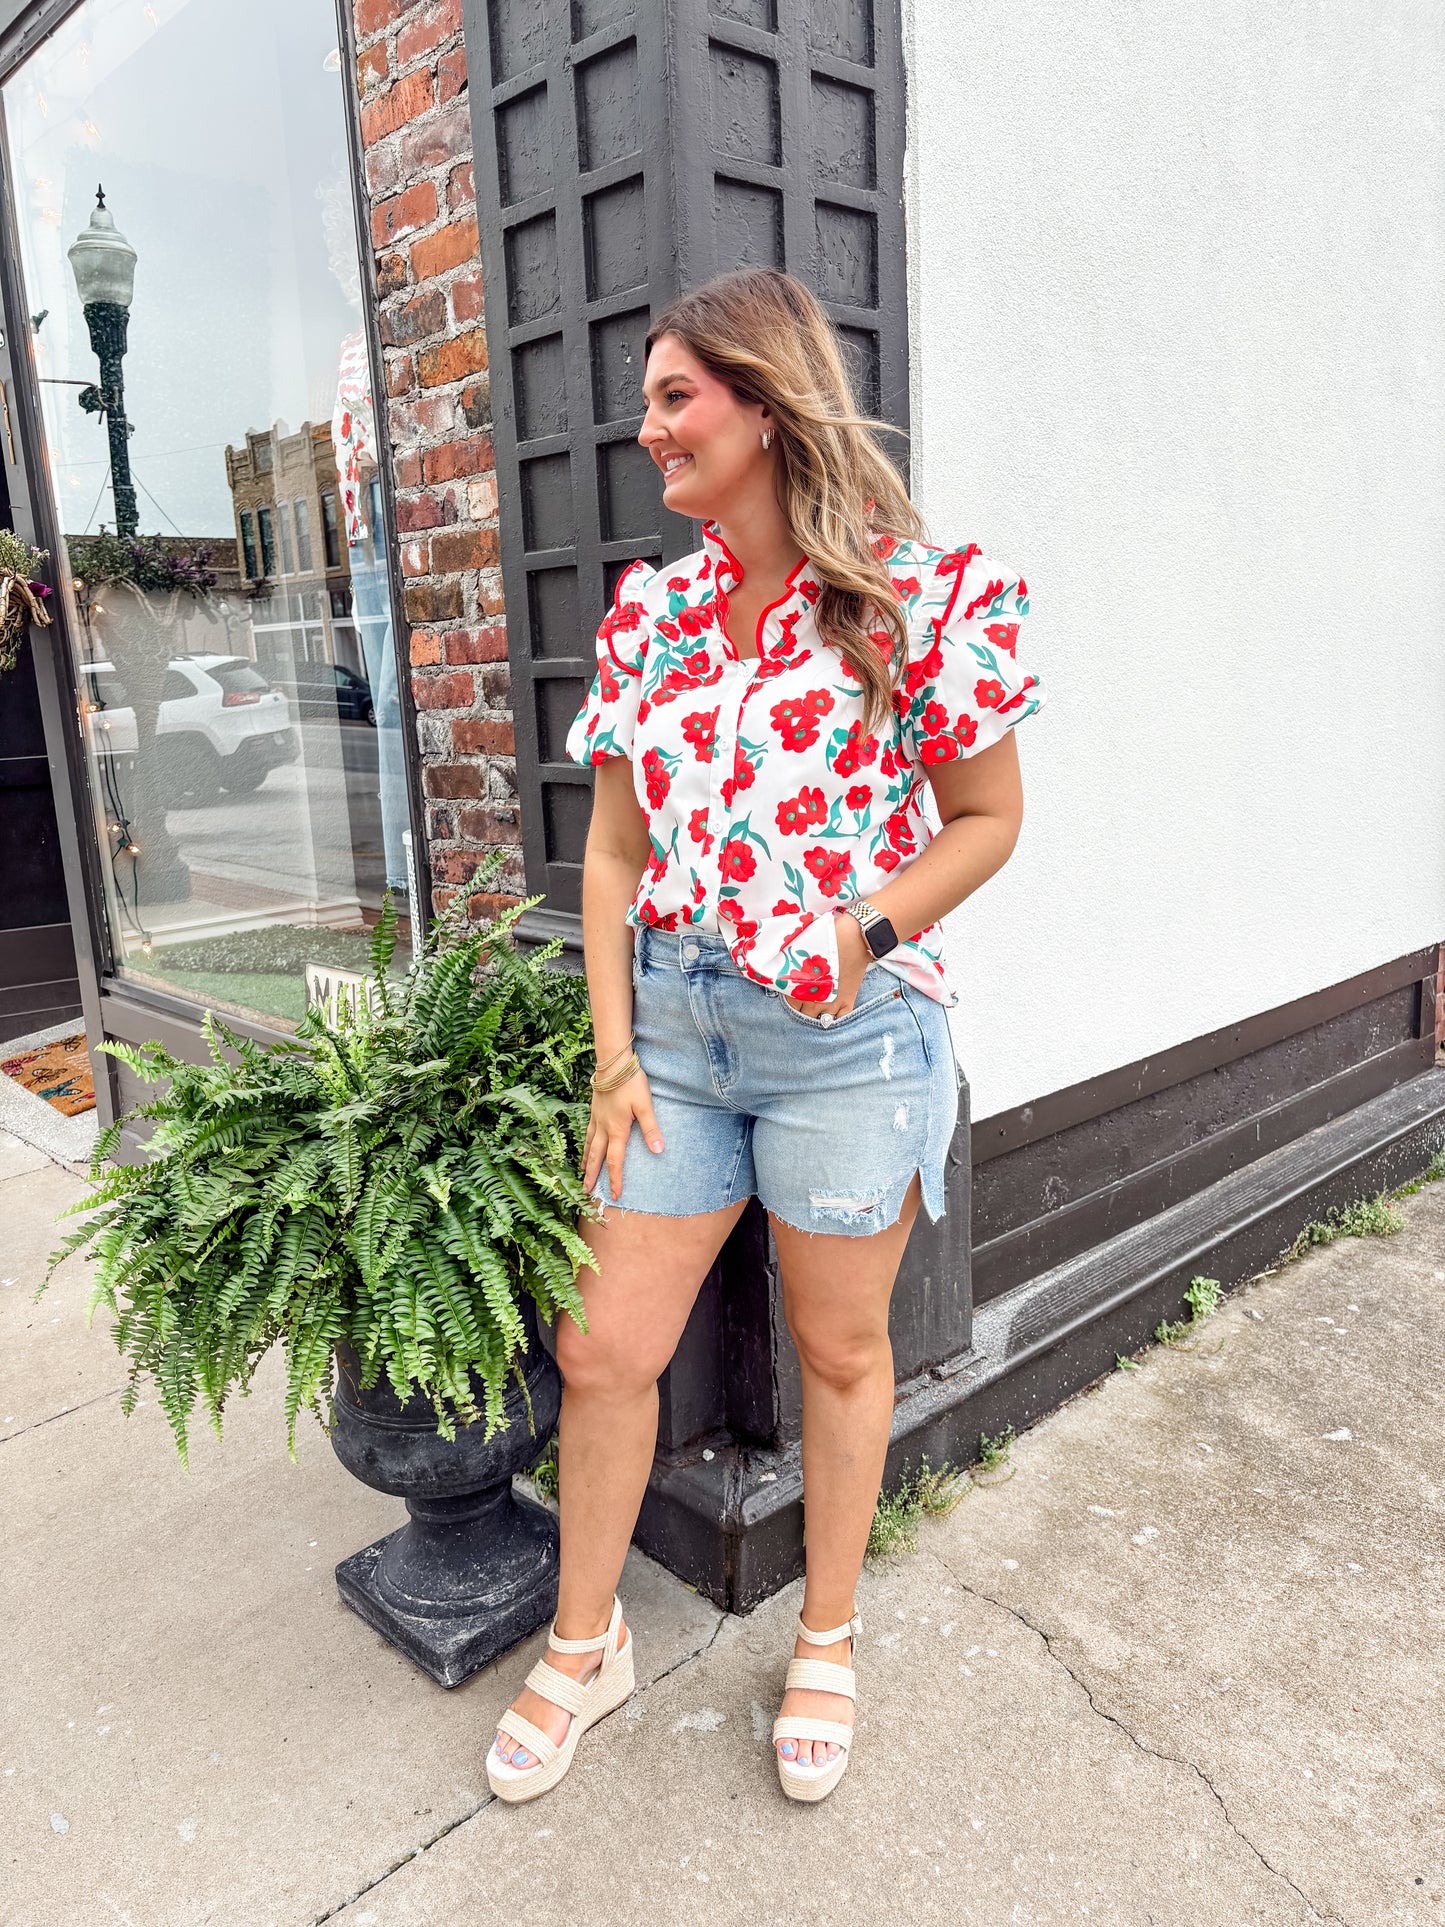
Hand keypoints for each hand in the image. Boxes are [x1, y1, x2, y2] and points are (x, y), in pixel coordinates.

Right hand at [583, 1066, 663, 1200]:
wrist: (612, 1064)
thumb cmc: (630, 1083)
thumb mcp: (645, 1106)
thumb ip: (651, 1129)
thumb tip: (658, 1151)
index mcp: (617, 1130)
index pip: (615, 1161)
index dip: (615, 1179)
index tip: (614, 1194)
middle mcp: (604, 1128)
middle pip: (596, 1157)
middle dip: (592, 1175)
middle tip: (586, 1191)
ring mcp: (597, 1119)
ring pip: (590, 1146)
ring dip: (586, 1162)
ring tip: (582, 1173)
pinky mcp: (594, 1110)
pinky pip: (588, 1133)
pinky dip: (586, 1144)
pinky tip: (586, 1146)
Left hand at [781, 909, 870, 1016]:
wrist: (857, 937)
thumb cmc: (829, 937)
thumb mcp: (803, 945)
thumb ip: (791, 959)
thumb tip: (781, 963)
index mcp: (803, 985)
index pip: (790, 1003)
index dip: (790, 998)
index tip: (792, 991)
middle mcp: (816, 999)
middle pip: (803, 1014)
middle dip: (802, 1007)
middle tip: (804, 997)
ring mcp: (833, 1002)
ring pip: (820, 1020)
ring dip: (817, 1014)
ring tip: (817, 1004)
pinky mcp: (848, 1001)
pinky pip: (839, 1019)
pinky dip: (834, 1017)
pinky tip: (831, 1010)